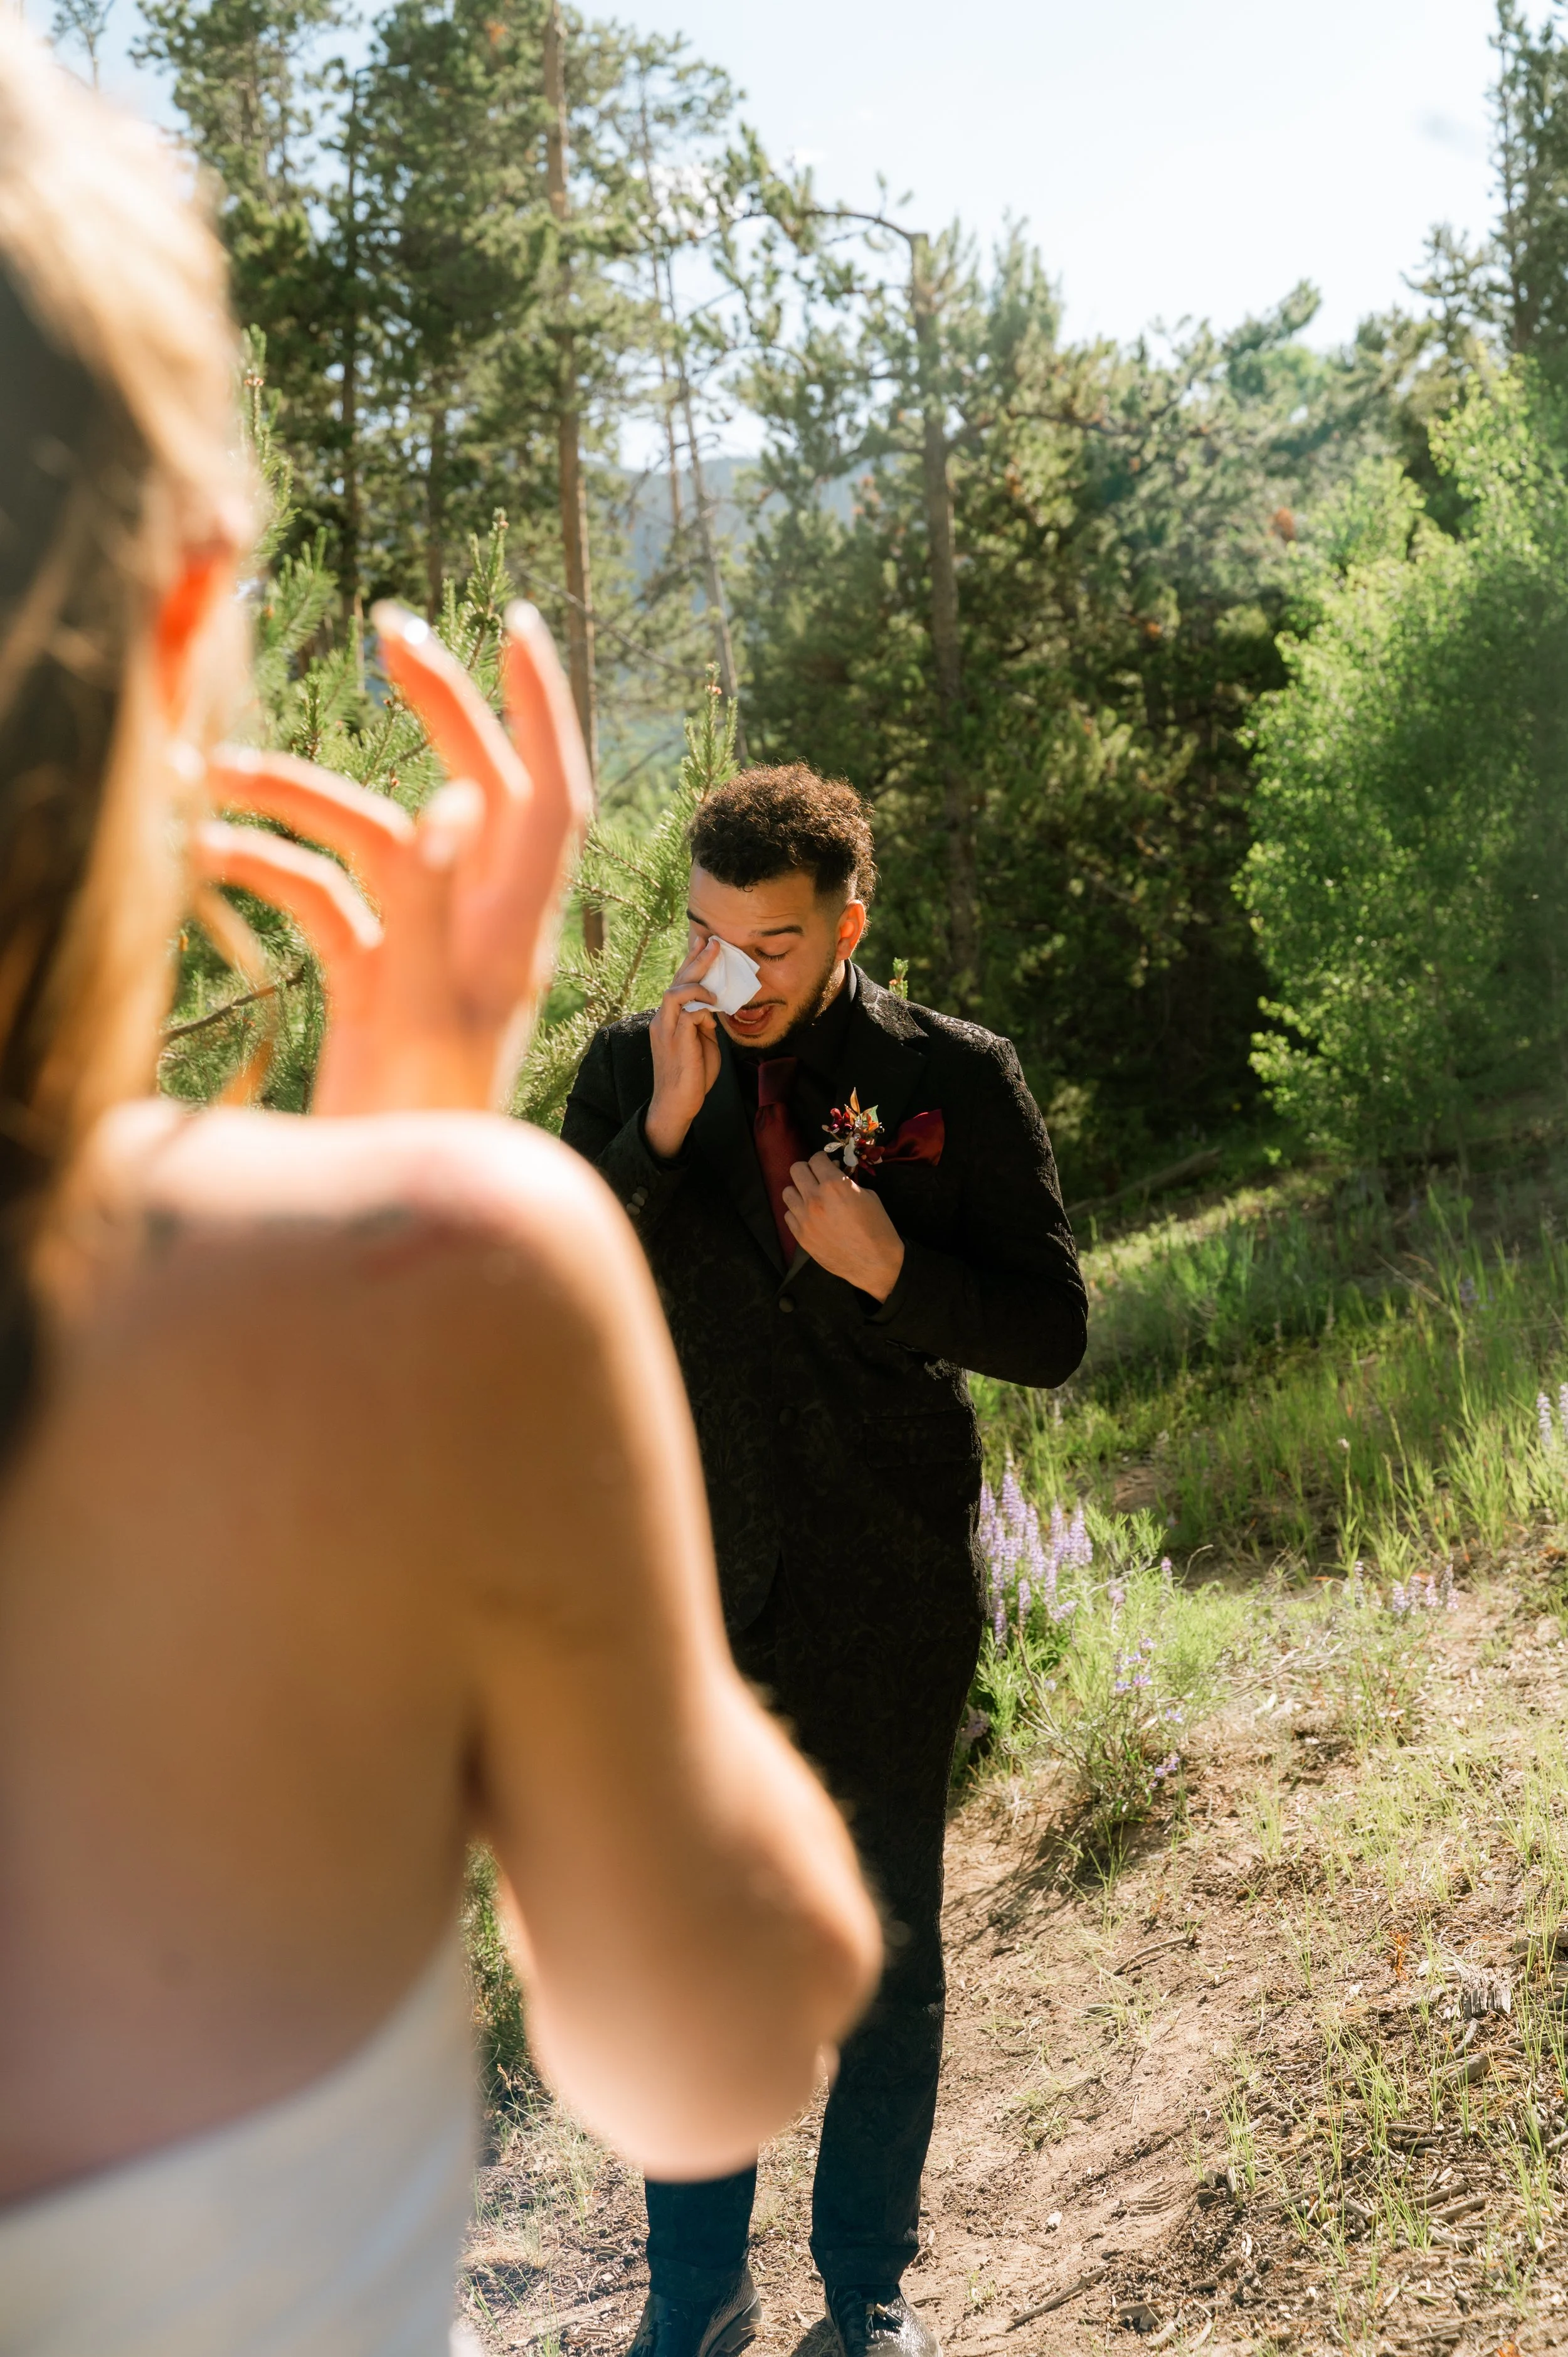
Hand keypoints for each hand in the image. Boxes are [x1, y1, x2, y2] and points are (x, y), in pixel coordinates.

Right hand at [194, 601, 592, 1115]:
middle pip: (471, 791)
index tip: (520, 621)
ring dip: (296, 802)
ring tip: (208, 776)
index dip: (541, 708)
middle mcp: (479, 932)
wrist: (385, 1223)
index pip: (550, 796)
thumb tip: (453, 796)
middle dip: (436, 709)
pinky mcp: (372, 984)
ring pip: (371, 839)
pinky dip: (271, 872)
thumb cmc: (415, 1141)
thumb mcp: (423, 1017)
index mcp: (513, 936)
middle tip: (390, 630)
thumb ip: (433, 904)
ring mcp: (423, 955)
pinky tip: (210, 858)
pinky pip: (325, 900)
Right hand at [644, 936, 723, 1159]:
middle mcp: (663, 1019)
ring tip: (715, 975)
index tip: (704, 944)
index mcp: (669, 1019)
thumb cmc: (692, 1076)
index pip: (679, 984)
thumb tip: (714, 1007)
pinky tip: (714, 1005)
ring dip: (697, 980)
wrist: (677, 1104)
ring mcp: (666, 1028)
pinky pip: (686, 1012)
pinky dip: (701, 1003)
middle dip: (697, 960)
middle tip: (714, 941)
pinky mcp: (675, 1040)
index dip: (692, 963)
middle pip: (677, 981)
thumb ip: (705, 1023)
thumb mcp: (703, 1043)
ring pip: (675, 991)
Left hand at [782, 1152, 905, 1299]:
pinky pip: (788, 1215)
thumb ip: (846, 1182)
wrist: (875, 1263)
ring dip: (799, 1191)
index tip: (827, 1164)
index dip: (823, 1159)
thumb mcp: (869, 1196)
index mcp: (834, 1185)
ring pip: (787, 1192)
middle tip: (818, 1178)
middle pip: (796, 1169)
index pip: (816, 1158)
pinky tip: (810, 1217)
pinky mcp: (800, 1236)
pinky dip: (797, 1212)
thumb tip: (834, 1174)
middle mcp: (815, 1199)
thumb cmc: (878, 1228)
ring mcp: (804, 1218)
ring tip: (812, 1198)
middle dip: (808, 1170)